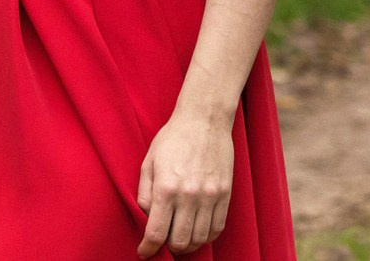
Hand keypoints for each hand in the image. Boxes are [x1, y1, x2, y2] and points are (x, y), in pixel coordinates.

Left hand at [136, 109, 234, 256]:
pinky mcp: (225, 194)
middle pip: (180, 241)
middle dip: (168, 247)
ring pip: (200, 239)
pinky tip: (197, 232)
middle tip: (163, 241)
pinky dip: (206, 237)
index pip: (157, 232)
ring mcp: (210, 196)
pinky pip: (217, 228)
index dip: (148, 248)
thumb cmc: (173, 139)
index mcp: (166, 188)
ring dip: (188, 244)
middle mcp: (189, 195)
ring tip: (179, 237)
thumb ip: (145, 194)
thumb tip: (147, 218)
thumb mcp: (149, 162)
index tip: (144, 252)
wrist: (204, 120)